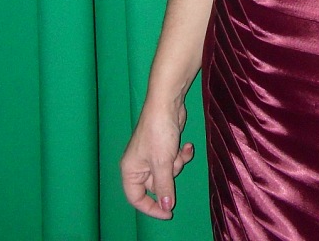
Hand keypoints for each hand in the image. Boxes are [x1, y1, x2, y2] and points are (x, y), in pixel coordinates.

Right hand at [120, 100, 194, 218]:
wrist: (167, 104)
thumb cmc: (158, 134)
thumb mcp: (162, 163)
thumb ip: (164, 187)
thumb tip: (166, 207)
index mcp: (131, 171)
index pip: (136, 198)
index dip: (151, 208)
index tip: (168, 213)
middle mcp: (139, 165)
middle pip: (156, 185)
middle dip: (170, 176)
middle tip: (174, 163)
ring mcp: (152, 155)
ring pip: (168, 172)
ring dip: (177, 164)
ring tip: (179, 150)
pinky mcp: (164, 147)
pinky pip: (174, 159)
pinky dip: (181, 154)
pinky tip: (187, 145)